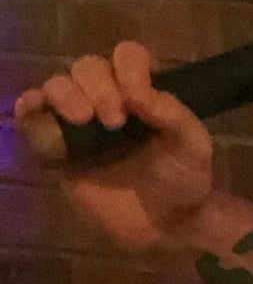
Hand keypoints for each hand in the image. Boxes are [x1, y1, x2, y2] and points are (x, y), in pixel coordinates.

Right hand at [13, 41, 213, 253]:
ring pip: (58, 85)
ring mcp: (79, 122)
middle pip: (88, 67)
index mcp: (143, 91)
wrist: (165, 227)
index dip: (128, 68)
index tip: (137, 99)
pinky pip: (33, 118)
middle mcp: (109, 98)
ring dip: (66, 94)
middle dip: (98, 86)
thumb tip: (136, 92)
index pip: (127, 56)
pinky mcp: (58, 148)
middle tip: (115, 122)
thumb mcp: (193, 146)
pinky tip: (36, 110)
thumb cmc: (183, 181)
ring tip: (84, 121)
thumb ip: (173, 114)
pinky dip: (29, 107)